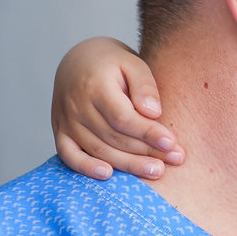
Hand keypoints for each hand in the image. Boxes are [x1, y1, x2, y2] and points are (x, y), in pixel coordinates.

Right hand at [51, 37, 183, 179]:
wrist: (79, 61)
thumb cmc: (113, 63)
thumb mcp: (133, 63)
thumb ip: (144, 86)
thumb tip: (153, 113)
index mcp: (95, 87)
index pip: (123, 118)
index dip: (148, 133)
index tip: (172, 142)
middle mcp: (77, 107)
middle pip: (114, 137)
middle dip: (147, 152)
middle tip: (175, 159)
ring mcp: (66, 122)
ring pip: (98, 150)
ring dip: (128, 164)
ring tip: (157, 171)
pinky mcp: (61, 132)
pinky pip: (69, 156)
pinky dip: (86, 168)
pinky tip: (108, 175)